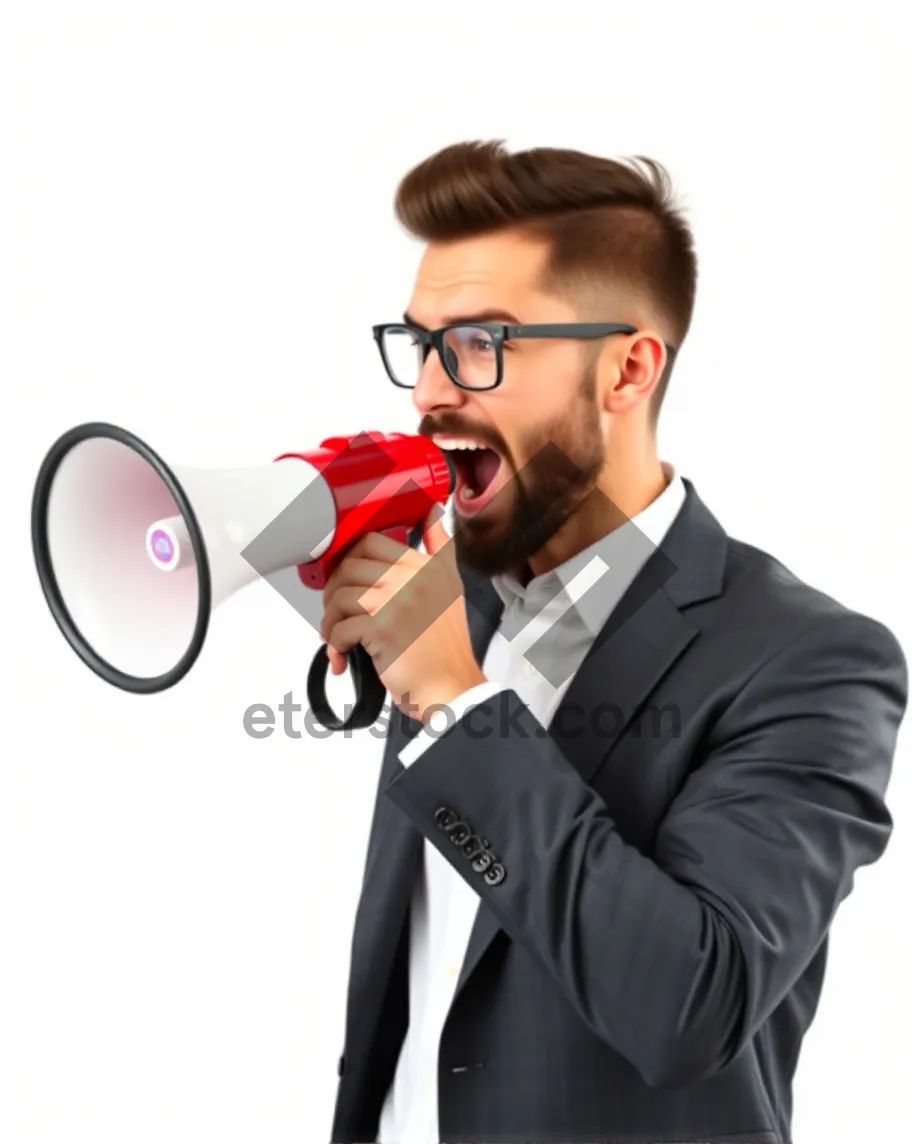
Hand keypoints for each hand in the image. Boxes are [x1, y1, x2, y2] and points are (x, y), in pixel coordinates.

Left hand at [319, 505, 486, 723]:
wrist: (450, 688)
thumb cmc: (443, 648)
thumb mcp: (450, 588)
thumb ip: (440, 548)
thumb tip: (432, 511)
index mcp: (427, 565)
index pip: (371, 541)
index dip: (349, 560)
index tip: (346, 580)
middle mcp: (413, 577)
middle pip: (349, 566)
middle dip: (334, 593)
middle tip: (339, 613)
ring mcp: (398, 601)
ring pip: (339, 596)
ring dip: (330, 622)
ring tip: (339, 638)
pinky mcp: (382, 628)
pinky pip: (339, 628)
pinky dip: (334, 646)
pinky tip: (344, 656)